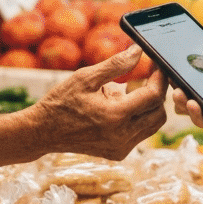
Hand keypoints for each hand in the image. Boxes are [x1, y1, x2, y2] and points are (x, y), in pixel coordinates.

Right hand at [26, 46, 168, 159]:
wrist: (42, 132)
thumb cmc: (62, 101)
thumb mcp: (86, 77)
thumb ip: (116, 64)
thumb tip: (139, 51)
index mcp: (115, 117)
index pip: (153, 97)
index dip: (160, 78)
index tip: (157, 64)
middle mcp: (121, 137)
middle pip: (159, 113)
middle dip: (158, 92)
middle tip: (149, 74)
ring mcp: (120, 148)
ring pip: (152, 125)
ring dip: (149, 105)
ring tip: (133, 88)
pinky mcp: (118, 153)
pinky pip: (140, 133)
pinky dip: (139, 117)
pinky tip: (123, 105)